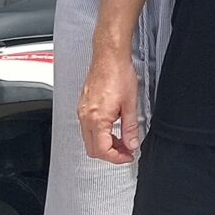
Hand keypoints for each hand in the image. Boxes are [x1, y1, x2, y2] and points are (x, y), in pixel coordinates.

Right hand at [77, 49, 140, 164]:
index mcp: (97, 119)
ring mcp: (82, 111)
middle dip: (110, 154)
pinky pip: (87, 127)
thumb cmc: (119, 73)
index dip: (117, 158)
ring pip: (89, 139)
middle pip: (93, 149)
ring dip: (105, 144)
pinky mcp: (83, 106)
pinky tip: (112, 127)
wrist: (109, 56)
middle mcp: (86, 117)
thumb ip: (131, 127)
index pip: (103, 150)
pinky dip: (99, 133)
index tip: (128, 156)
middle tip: (126, 151)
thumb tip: (132, 143)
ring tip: (121, 140)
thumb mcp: (131, 103)